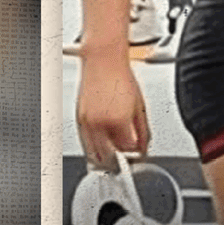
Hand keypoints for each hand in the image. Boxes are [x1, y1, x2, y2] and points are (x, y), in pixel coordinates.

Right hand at [76, 51, 150, 169]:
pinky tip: (103, 146)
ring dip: (104, 159)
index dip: (135, 156)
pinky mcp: (79, 119)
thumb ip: (143, 131)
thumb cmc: (122, 78)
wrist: (103, 62)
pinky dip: (94, 148)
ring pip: (93, 153)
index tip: (139, 155)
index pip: (127, 151)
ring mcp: (87, 122)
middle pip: (108, 157)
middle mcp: (100, 124)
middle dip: (119, 162)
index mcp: (118, 121)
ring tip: (115, 158)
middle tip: (126, 161)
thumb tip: (144, 147)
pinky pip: (85, 143)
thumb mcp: (140, 106)